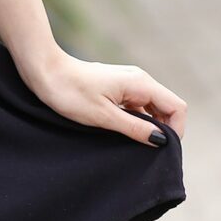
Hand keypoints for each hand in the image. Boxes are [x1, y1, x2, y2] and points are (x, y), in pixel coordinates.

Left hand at [24, 51, 187, 144]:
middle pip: (166, 108)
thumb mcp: (104, 116)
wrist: (43, 70)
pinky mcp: (115, 86)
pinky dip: (135, 119)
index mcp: (140, 83)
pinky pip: (135, 105)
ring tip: (131, 142)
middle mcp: (138, 80)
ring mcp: (126, 82)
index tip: (159, 149)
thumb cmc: (70, 92)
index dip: (175, 131)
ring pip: (151, 107)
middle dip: (162, 130)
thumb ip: (135, 128)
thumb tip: (161, 140)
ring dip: (147, 126)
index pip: (177, 107)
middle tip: (145, 150)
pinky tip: (120, 131)